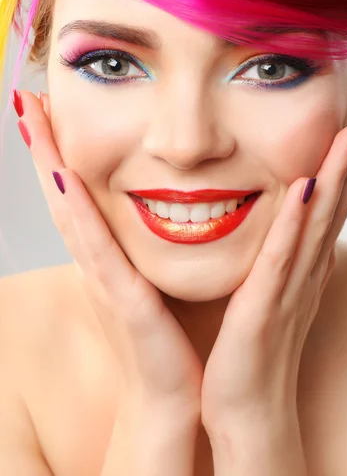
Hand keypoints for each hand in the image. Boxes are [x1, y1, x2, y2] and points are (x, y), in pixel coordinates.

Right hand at [14, 90, 202, 418]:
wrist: (172, 394)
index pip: (76, 195)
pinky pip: (96, 248)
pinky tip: (63, 176)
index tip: (48, 110)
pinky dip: (76, 211)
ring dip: (49, 163)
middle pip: (62, 194)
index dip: (58, 153)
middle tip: (27, 100)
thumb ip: (141, 248)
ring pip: (69, 211)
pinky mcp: (122, 299)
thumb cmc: (163, 338)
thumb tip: (152, 210)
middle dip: (44, 146)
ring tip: (34, 118)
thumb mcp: (149, 280)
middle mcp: (96, 261)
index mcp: (105, 255)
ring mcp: (102, 278)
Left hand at [201, 97, 346, 434]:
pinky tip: (303, 188)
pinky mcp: (265, 306)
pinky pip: (282, 258)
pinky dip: (294, 223)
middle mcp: (307, 267)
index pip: (333, 197)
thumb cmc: (255, 346)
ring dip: (339, 173)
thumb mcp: (273, 287)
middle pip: (339, 198)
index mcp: (305, 260)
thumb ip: (284, 251)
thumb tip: (290, 217)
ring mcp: (290, 285)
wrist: (248, 407)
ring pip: (321, 220)